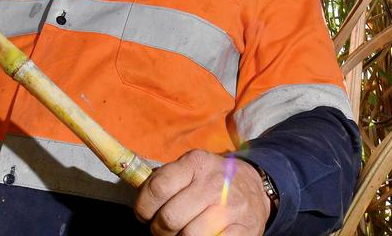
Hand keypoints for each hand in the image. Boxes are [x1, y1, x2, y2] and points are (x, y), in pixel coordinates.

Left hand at [134, 150, 270, 235]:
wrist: (255, 187)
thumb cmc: (211, 181)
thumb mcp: (191, 168)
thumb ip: (164, 179)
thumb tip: (136, 191)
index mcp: (196, 163)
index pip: (157, 188)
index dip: (143, 207)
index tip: (144, 214)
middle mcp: (213, 183)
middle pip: (169, 218)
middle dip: (159, 229)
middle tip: (163, 229)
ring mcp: (229, 208)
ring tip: (181, 233)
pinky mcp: (242, 229)